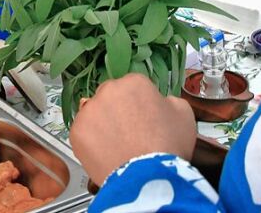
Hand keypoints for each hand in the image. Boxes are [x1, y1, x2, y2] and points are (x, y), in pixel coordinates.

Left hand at [70, 74, 196, 186]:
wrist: (148, 177)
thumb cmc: (168, 146)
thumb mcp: (184, 114)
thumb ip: (169, 101)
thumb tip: (161, 102)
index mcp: (134, 82)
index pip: (134, 88)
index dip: (141, 105)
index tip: (144, 119)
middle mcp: (108, 90)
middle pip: (112, 97)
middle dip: (119, 111)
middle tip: (130, 134)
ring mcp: (90, 110)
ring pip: (95, 114)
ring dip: (104, 125)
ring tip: (118, 146)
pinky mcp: (77, 131)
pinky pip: (84, 133)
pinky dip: (92, 142)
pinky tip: (106, 153)